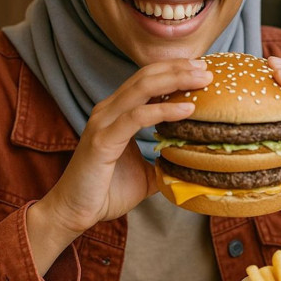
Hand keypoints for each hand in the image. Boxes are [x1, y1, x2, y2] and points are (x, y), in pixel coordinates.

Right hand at [27, 58, 211, 273]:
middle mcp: (108, 110)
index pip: (146, 79)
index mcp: (116, 112)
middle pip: (146, 76)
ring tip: (201, 80)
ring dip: (175, 80)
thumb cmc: (106, 191)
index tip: (201, 69)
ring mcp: (103, 122)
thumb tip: (190, 164)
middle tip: (206, 67)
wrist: (75, 212)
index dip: (173, 70)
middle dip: (178, 68)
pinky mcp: (103, 140)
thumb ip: (163, 162)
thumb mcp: (145, 173)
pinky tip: (186, 110)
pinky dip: (163, 110)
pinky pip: (137, 117)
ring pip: (142, 88)